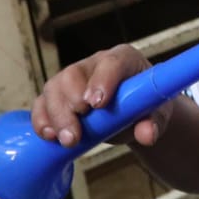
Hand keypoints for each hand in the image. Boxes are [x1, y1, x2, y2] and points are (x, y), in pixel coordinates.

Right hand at [30, 45, 169, 148]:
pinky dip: (42, 121)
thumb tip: (147, 135)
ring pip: (53, 88)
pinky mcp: (58, 96)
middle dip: (72, 104)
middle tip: (78, 131)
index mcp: (123, 59)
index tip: (98, 104)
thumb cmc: (147, 106)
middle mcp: (94, 64)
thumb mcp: (157, 114)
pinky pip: (42, 103)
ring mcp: (72, 79)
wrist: (134, 115)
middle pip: (73, 75)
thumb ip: (153, 122)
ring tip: (68, 140)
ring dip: (57, 116)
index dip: (102, 81)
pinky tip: (50, 136)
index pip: (111, 62)